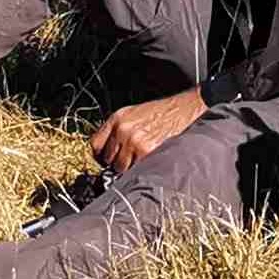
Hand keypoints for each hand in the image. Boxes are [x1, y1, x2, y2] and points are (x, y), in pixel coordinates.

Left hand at [89, 86, 205, 169]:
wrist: (183, 109)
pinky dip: (141, 169)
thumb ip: (117, 130)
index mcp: (117, 119)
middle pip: (107, 159)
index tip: (104, 160)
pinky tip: (149, 160)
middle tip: (129, 160)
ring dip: (129, 168)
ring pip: (120, 168)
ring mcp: (134, 141)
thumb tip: (106, 151)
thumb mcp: (133, 114)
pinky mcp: (146, 151)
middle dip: (116, 162)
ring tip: (141, 159)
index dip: (99, 156)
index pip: (95, 145)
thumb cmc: (161, 113)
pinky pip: (135, 170)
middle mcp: (122, 129)